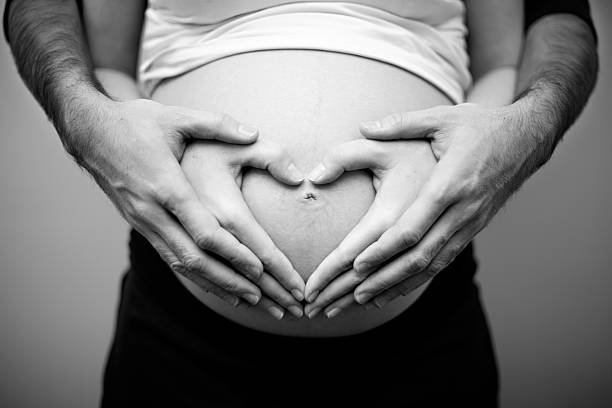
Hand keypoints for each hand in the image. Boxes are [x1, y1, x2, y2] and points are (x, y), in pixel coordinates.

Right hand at [74, 98, 301, 307]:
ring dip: (215, 283)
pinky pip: (170, 257)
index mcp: (166, 185)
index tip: (261, 269)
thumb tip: (253, 133)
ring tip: (247, 298)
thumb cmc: (134, 123)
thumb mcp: (175, 117)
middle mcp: (153, 211)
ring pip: (181, 263)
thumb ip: (216, 124)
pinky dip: (195, 275)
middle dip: (230, 279)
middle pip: (194, 257)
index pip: (203, 230)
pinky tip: (216, 285)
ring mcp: (144, 221)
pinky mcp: (141, 225)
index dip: (233, 253)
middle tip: (262, 297)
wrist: (89, 132)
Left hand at [339, 103, 531, 309]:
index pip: (412, 227)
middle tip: (355, 295)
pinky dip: (421, 277)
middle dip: (386, 277)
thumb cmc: (482, 126)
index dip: (383, 250)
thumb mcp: (442, 118)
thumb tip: (364, 126)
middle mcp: (461, 211)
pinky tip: (400, 287)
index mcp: (449, 184)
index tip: (356, 265)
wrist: (527, 139)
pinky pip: (445, 259)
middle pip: (420, 255)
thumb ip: (401, 123)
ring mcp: (470, 223)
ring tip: (370, 299)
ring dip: (400, 284)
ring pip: (433, 264)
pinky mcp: (474, 228)